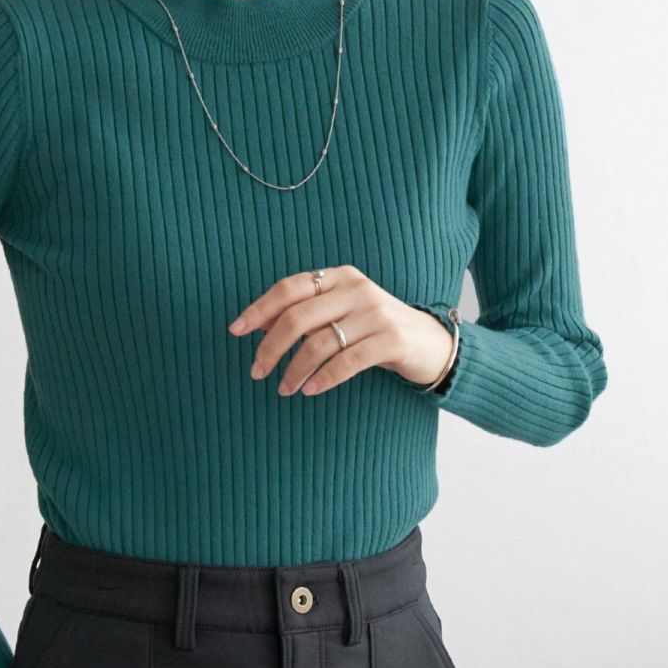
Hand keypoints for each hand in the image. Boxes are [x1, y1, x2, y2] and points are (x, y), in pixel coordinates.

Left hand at [228, 265, 452, 396]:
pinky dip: (323, 378)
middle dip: (271, 346)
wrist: (431, 343)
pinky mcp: (392, 338)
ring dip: (295, 369)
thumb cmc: (374, 330)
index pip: (289, 288)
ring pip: (320, 342)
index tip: (236, 331)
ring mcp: (376, 313)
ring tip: (284, 388)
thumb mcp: (340, 314)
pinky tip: (310, 390)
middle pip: (299, 316)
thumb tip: (259, 323)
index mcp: (340, 277)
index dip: (259, 309)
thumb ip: (305, 314)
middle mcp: (357, 289)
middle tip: (256, 371)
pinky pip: (347, 361)